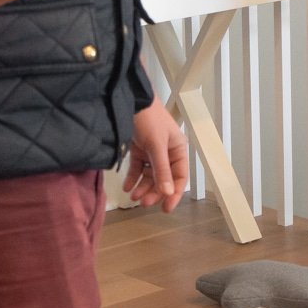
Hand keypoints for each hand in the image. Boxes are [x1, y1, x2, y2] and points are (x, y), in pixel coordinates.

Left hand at [122, 98, 187, 212]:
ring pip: (150, 175)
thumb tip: (168, 192)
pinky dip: (133, 178)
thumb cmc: (149, 118)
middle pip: (163, 179)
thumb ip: (161, 170)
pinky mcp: (139, 149)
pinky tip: (127, 187)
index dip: (173, 193)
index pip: (179, 177)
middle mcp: (167, 152)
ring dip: (143, 187)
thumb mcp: (156, 145)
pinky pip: (138, 168)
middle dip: (154, 191)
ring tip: (133, 196)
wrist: (130, 99)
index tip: (166, 208)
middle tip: (143, 202)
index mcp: (178, 150)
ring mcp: (152, 151)